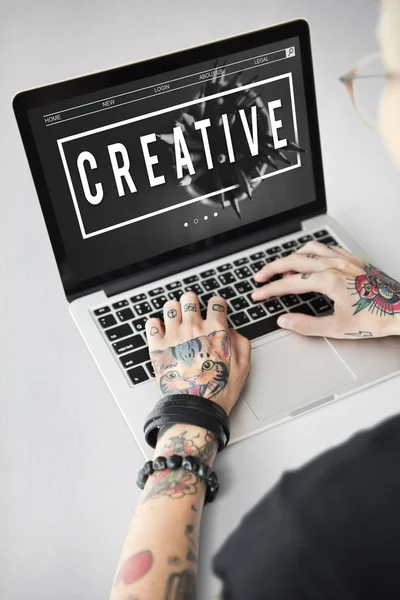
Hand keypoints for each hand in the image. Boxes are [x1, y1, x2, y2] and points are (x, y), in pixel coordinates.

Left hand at [146, 292, 250, 414]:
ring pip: (170, 306)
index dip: (217, 304)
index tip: (215, 309)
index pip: (216, 302)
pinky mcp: (158, 347)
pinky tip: (162, 332)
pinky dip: (155, 324)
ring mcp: (174, 336)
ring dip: (174, 311)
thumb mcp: (243, 367)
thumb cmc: (218, 390)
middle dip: (192, 303)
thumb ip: (241, 343)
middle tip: (193, 312)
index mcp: (215, 330)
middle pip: (190, 298)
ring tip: (177, 321)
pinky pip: (151, 323)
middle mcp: (193, 328)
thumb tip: (231, 331)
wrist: (195, 408)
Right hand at [252, 241, 399, 338]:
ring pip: (309, 249)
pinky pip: (326, 248)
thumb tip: (285, 321)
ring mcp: (344, 259)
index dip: (269, 290)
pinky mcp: (353, 259)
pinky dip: (311, 251)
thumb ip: (307, 325)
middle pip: (293, 260)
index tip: (258, 294)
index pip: (289, 283)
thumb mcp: (338, 328)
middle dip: (272, 269)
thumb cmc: (376, 318)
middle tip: (260, 277)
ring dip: (291, 256)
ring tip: (281, 267)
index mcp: (328, 281)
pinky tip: (309, 259)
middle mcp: (334, 265)